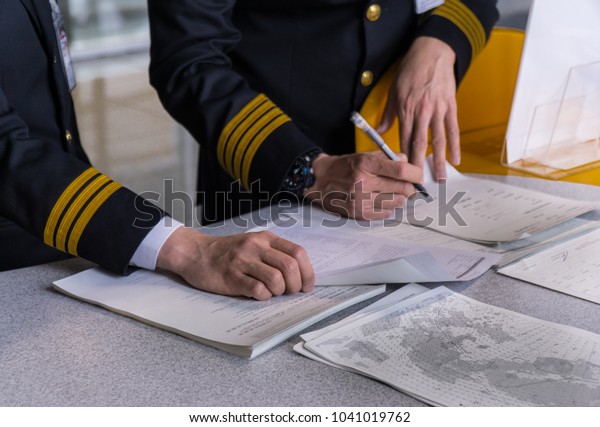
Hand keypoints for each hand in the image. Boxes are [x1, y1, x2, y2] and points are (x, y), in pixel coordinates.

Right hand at [157, 227, 314, 300]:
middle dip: (296, 285)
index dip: (307, 272)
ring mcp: (243, 261)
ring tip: (272, 292)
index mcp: (265, 238)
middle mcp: (256, 246)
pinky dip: (264, 296)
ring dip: (279, 291)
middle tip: (290, 292)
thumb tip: (300, 275)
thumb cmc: (227, 252)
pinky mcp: (231, 277)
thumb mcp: (253, 244)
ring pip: (276, 279)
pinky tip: (258, 294)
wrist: (194, 252)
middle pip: (290, 266)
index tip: (306, 285)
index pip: (298, 253)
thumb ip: (274, 254)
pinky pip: (257, 289)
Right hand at [305, 151, 422, 219]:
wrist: (320, 180)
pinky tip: (381, 201)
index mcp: (365, 164)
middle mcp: (363, 182)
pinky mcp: (358, 213)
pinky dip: (389, 207)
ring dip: (399, 198)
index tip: (418, 176)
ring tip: (392, 192)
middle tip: (408, 186)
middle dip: (410, 187)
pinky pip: (386, 213)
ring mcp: (360, 199)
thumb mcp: (364, 155)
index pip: (401, 171)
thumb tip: (408, 163)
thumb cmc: (345, 167)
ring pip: (397, 202)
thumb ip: (388, 158)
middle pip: (402, 188)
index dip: (416, 174)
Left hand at [377, 36, 458, 179]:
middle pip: (420, 144)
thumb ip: (387, 115)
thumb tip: (379, 132)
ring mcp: (438, 110)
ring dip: (439, 161)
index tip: (402, 174)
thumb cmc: (410, 71)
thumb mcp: (393, 92)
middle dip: (419, 165)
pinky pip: (453, 129)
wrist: (431, 52)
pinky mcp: (450, 106)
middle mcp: (422, 112)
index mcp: (406, 110)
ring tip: (440, 178)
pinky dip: (455, 145)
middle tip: (420, 184)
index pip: (403, 139)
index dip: (402, 158)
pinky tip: (456, 159)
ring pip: (438, 140)